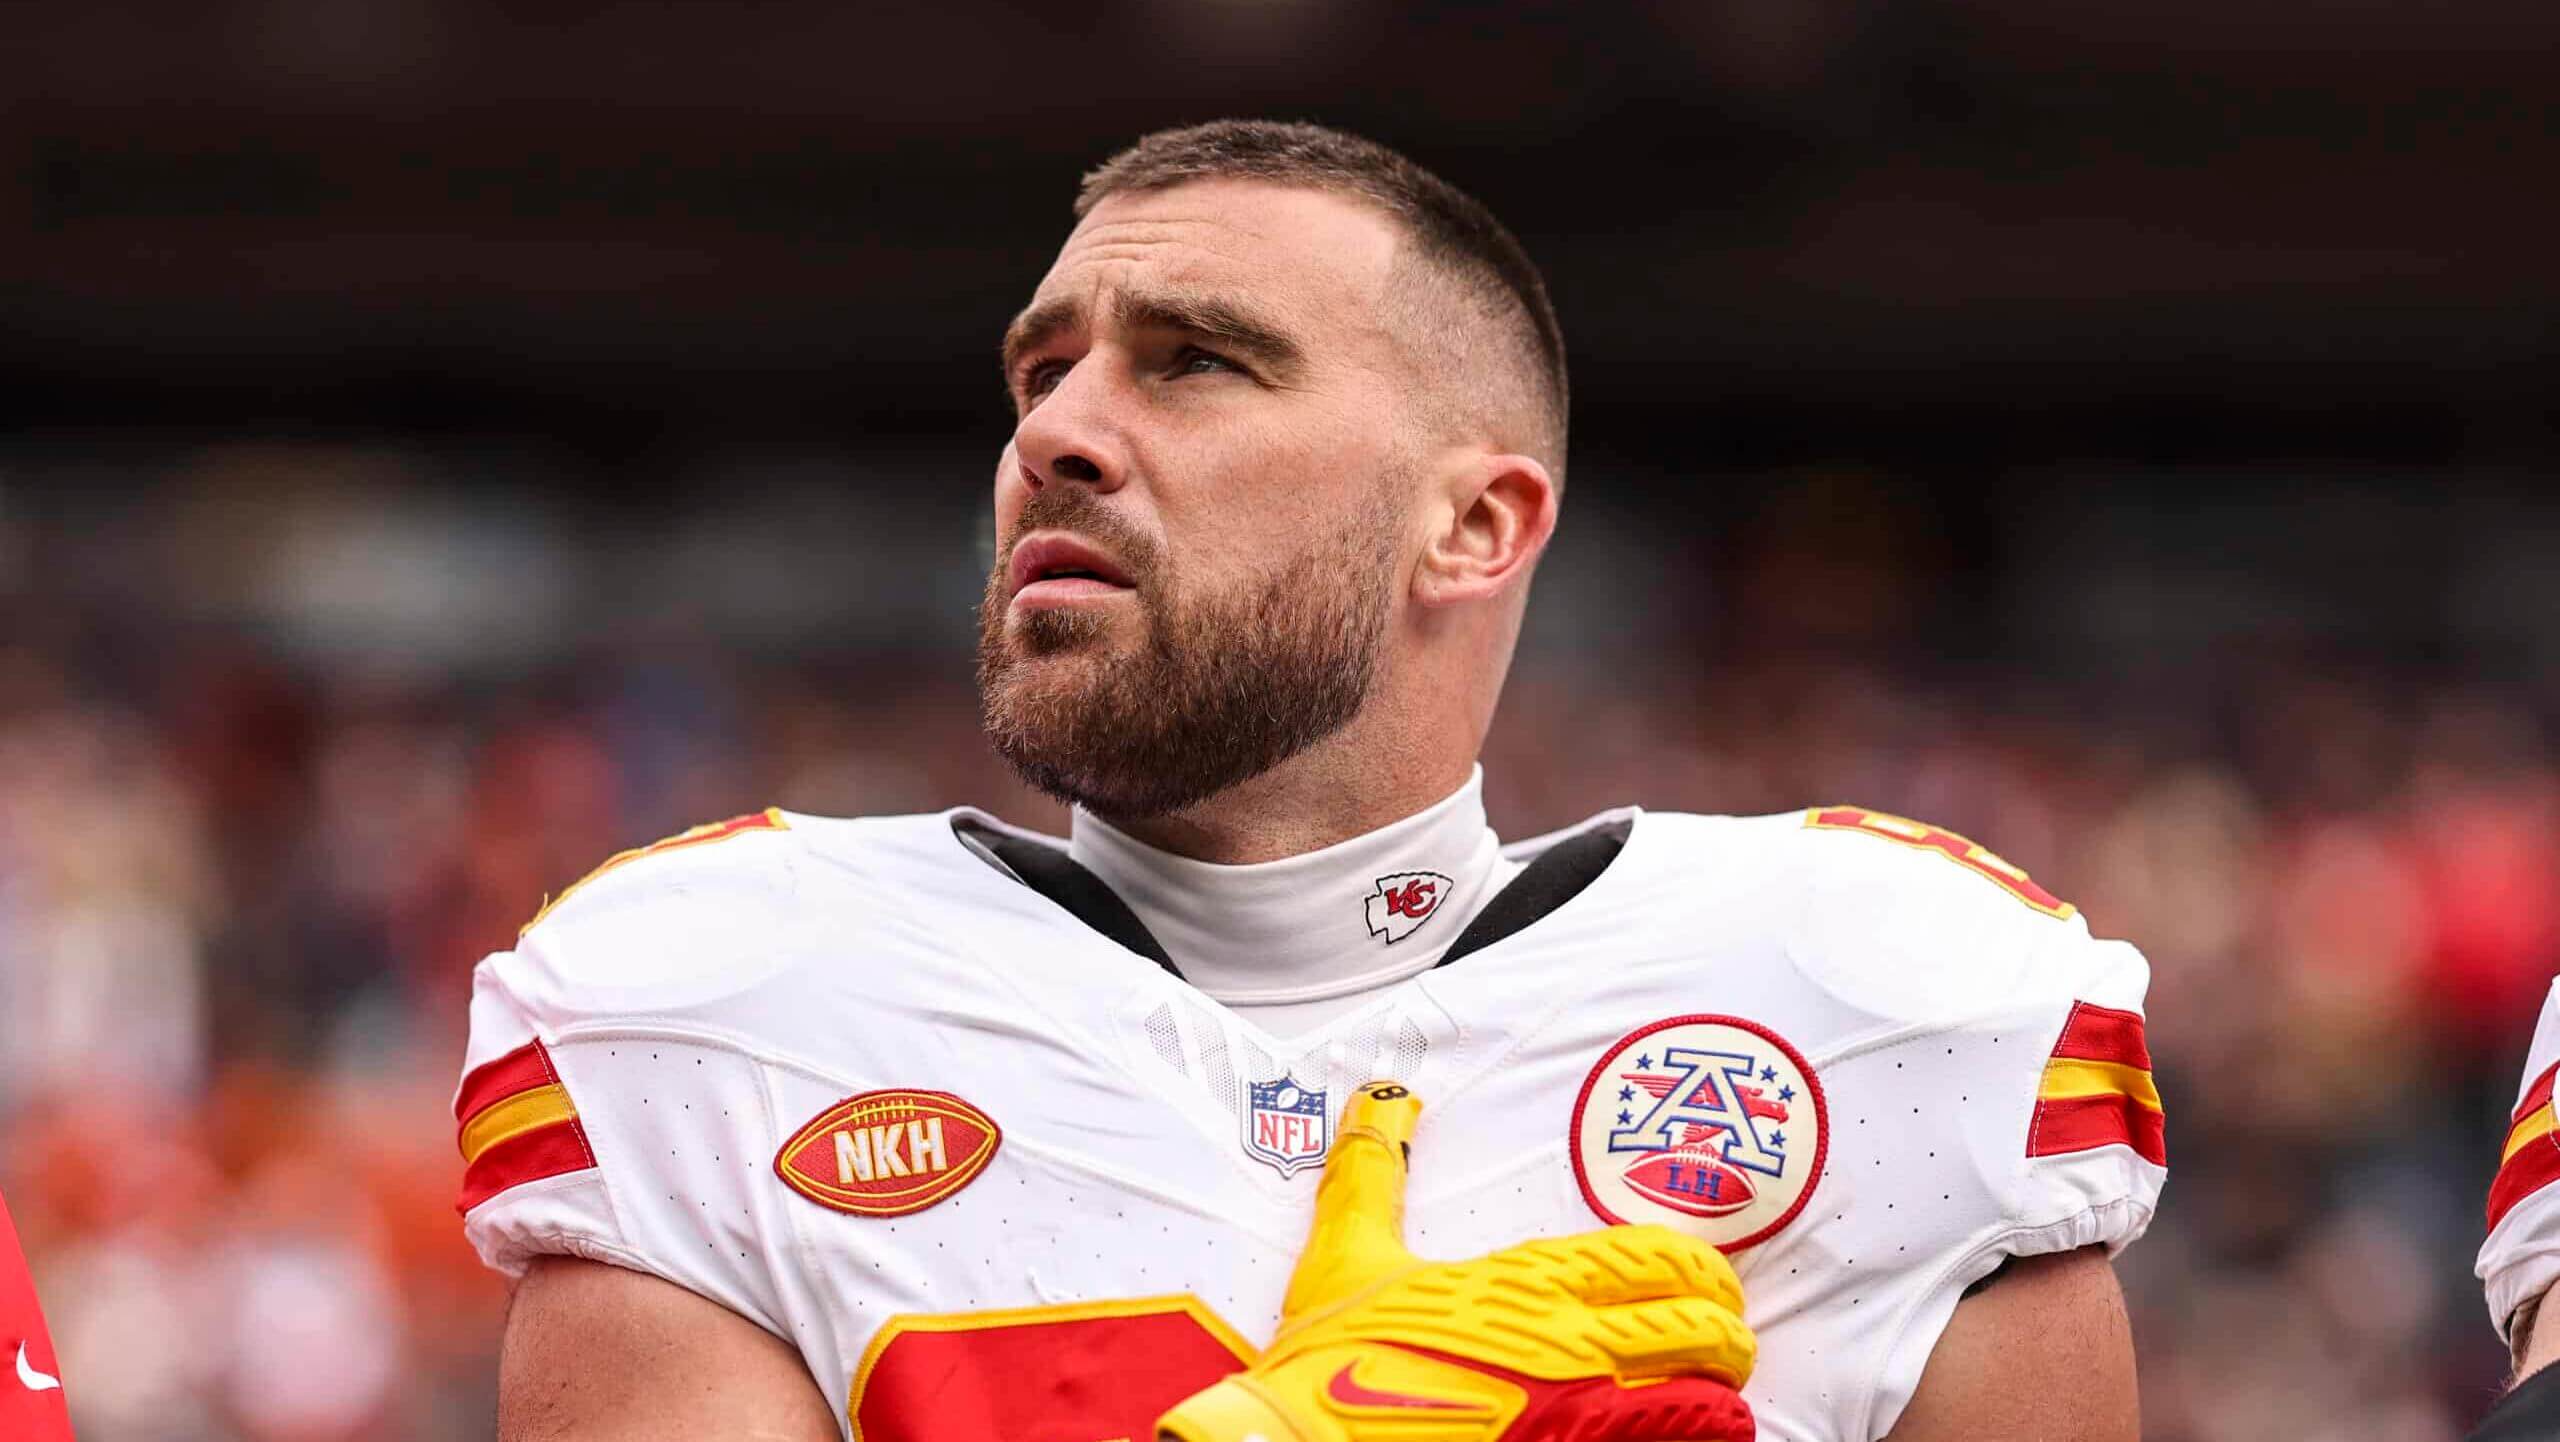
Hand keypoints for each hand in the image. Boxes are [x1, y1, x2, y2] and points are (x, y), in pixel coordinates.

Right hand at [1158, 1081, 1755, 1441]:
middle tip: (1727, 1345)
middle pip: (1702, 1332)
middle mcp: (1567, 1344)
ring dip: (1719, 1401)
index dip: (1705, 1274)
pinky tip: (1683, 1441)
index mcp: (1524, 1282)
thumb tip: (1378, 1095)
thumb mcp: (1344, 1258)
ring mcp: (1576, 1415)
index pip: (1657, 1260)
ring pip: (1704, 1404)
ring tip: (1715, 1404)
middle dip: (1728, 1338)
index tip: (1716, 1285)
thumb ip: (1370, 1176)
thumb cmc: (1325, 1364)